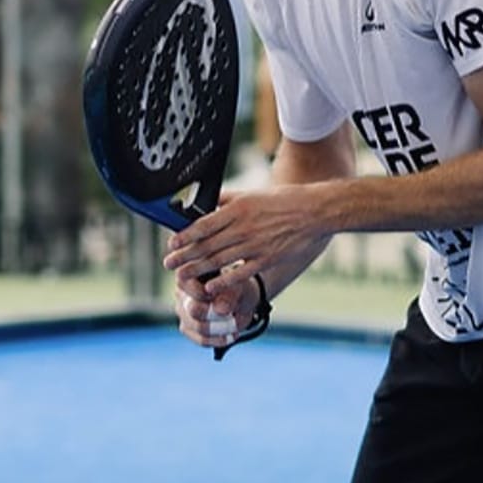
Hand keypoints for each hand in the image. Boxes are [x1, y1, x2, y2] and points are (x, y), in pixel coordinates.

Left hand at [162, 187, 317, 300]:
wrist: (313, 212)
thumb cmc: (281, 201)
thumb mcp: (250, 194)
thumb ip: (226, 200)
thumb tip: (202, 203)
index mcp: (237, 209)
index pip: (203, 225)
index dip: (184, 236)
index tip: (171, 244)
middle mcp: (243, 228)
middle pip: (207, 245)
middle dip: (185, 256)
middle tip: (168, 264)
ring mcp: (255, 245)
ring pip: (219, 260)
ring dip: (198, 269)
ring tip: (181, 276)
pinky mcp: (266, 259)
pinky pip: (241, 273)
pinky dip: (224, 282)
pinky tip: (211, 288)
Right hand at [173, 275, 263, 350]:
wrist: (241, 298)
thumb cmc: (238, 287)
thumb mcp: (240, 287)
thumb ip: (230, 295)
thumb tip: (219, 309)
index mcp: (189, 273)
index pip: (185, 284)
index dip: (205, 293)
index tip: (222, 294)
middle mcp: (180, 291)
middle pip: (194, 310)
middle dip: (219, 314)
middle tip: (234, 313)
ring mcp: (181, 311)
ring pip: (200, 327)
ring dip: (224, 328)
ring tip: (236, 323)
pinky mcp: (187, 328)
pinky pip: (202, 340)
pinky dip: (220, 339)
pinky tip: (232, 335)